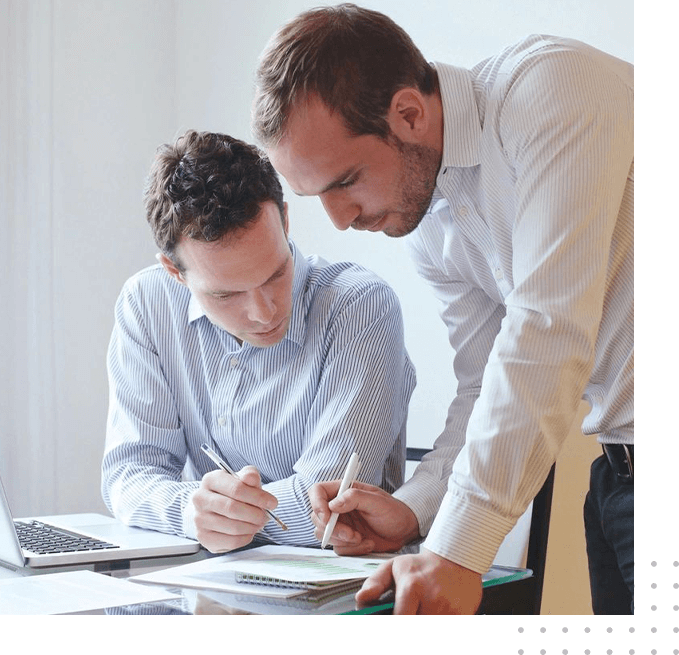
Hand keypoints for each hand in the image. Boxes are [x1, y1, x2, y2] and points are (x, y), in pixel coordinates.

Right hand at [192, 466, 277, 552]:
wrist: (219, 508)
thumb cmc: (234, 492)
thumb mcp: (244, 479)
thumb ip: (250, 475)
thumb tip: (251, 478)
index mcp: (210, 479)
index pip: (236, 488)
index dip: (258, 497)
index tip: (272, 503)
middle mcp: (200, 498)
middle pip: (233, 508)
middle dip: (255, 514)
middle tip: (265, 516)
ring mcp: (199, 519)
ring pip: (233, 527)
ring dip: (252, 527)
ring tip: (258, 523)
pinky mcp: (204, 538)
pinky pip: (230, 542)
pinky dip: (245, 538)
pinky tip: (249, 531)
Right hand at [308, 480, 419, 554]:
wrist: (404, 531)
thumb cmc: (393, 511)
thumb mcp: (378, 501)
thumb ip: (355, 498)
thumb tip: (333, 504)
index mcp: (343, 490)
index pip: (317, 491)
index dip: (317, 504)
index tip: (327, 518)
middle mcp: (337, 507)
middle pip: (317, 517)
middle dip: (333, 529)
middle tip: (352, 534)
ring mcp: (340, 524)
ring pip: (324, 535)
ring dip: (343, 541)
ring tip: (363, 539)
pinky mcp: (344, 540)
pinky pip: (337, 548)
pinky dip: (352, 549)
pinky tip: (367, 544)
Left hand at [356, 548, 482, 614]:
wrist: (456, 558)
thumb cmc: (421, 566)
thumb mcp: (394, 566)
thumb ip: (375, 583)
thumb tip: (361, 598)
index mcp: (411, 586)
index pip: (399, 618)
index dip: (394, 619)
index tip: (393, 614)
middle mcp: (432, 599)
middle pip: (415, 621)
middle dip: (410, 617)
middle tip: (410, 608)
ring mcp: (449, 609)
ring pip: (429, 622)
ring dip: (423, 617)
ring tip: (421, 608)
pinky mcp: (463, 614)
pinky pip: (447, 621)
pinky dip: (438, 617)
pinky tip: (435, 611)